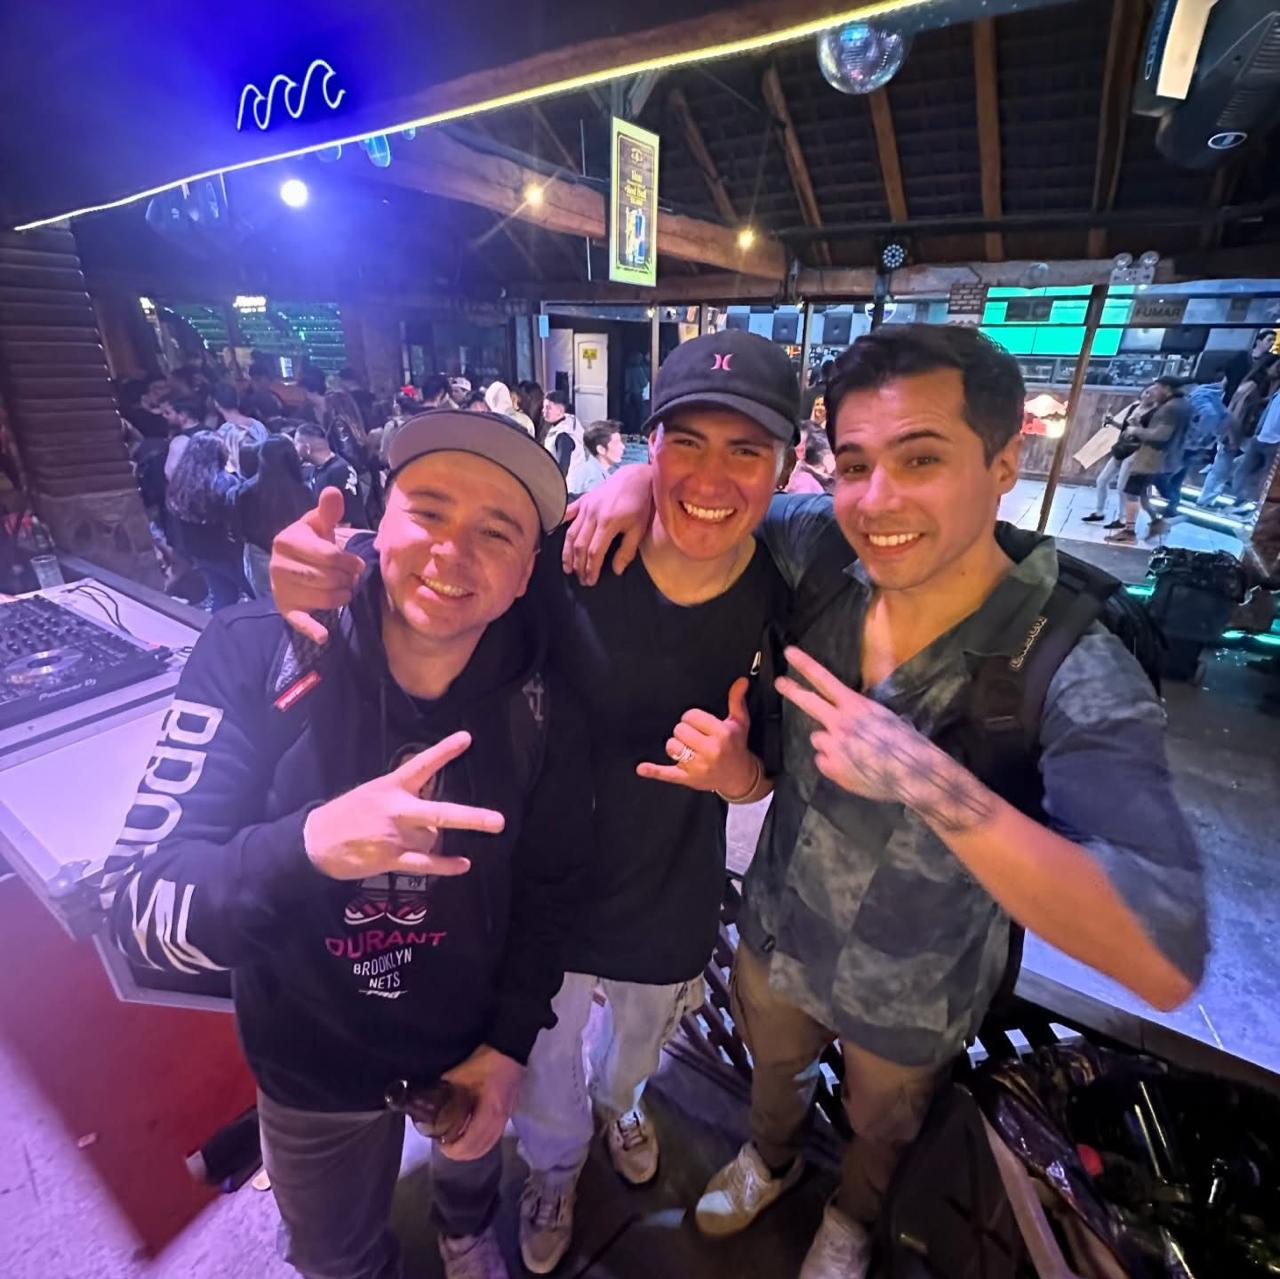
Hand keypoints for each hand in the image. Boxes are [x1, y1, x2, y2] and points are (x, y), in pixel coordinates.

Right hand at [270, 487, 366, 642]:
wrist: (291, 564)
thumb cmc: (310, 542)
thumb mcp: (318, 525)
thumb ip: (328, 511)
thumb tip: (334, 492)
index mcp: (286, 540)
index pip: (328, 555)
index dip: (348, 562)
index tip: (357, 565)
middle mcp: (278, 565)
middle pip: (327, 578)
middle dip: (346, 579)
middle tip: (351, 578)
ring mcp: (280, 589)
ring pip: (323, 598)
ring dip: (341, 596)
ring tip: (344, 589)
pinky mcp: (285, 609)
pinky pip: (300, 621)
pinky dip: (313, 629)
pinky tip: (324, 636)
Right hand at [304, 732, 504, 879]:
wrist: (315, 840)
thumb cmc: (347, 814)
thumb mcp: (372, 792)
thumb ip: (403, 796)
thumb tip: (434, 817)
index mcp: (391, 786)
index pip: (422, 765)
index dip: (444, 751)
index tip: (467, 737)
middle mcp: (397, 810)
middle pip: (441, 813)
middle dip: (472, 818)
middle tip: (499, 821)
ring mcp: (395, 836)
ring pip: (431, 839)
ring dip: (428, 841)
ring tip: (399, 839)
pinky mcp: (391, 858)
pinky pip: (425, 865)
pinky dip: (446, 866)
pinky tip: (464, 864)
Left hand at [439, 1045, 524, 1160]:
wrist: (510, 1049)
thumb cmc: (486, 1061)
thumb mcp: (461, 1073)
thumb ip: (444, 1088)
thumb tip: (428, 1099)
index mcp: (489, 1111)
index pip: (471, 1142)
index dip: (454, 1149)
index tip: (441, 1143)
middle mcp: (500, 1119)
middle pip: (480, 1149)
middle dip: (461, 1154)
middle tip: (445, 1146)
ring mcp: (506, 1118)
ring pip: (489, 1145)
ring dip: (472, 1150)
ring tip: (456, 1143)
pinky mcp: (507, 1114)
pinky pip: (494, 1137)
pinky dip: (481, 1142)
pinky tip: (470, 1135)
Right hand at [561, 463, 653, 584]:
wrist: (635, 478)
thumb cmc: (640, 505)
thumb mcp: (638, 529)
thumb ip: (627, 551)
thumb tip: (616, 570)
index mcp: (608, 523)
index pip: (594, 552)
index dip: (591, 569)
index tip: (590, 581)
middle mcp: (592, 515)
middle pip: (579, 545)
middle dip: (578, 565)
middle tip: (580, 579)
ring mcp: (585, 507)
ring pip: (570, 533)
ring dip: (567, 553)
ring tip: (567, 568)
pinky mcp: (582, 500)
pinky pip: (567, 513)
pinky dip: (559, 525)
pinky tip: (554, 536)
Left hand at [636, 677, 757, 795]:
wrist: (739, 776)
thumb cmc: (737, 746)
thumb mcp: (740, 722)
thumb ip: (736, 700)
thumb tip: (740, 681)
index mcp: (722, 734)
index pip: (692, 716)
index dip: (692, 717)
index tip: (698, 723)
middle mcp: (710, 750)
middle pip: (680, 730)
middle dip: (685, 731)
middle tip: (695, 736)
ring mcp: (698, 766)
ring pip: (672, 747)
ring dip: (676, 746)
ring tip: (689, 748)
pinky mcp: (688, 778)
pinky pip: (667, 774)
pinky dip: (654, 771)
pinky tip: (642, 768)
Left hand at [777, 646, 995, 834]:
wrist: (913, 774)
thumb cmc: (907, 743)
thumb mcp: (885, 716)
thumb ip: (862, 711)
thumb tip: (852, 706)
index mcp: (855, 706)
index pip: (824, 679)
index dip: (805, 665)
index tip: (789, 653)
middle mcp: (840, 723)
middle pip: (809, 702)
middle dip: (792, 690)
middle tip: (779, 682)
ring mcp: (833, 746)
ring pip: (818, 738)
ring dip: (829, 741)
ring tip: (852, 750)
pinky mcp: (832, 768)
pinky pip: (823, 761)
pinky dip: (833, 763)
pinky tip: (852, 766)